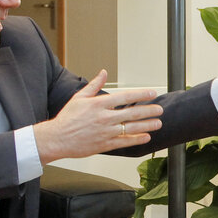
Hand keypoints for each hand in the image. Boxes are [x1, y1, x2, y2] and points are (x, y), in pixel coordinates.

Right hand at [33, 70, 162, 163]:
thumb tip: (103, 72)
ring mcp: (106, 132)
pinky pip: (125, 142)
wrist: (57, 138)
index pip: (125, 97)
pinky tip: (146, 137)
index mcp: (99, 104)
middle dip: (149, 111)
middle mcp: (105, 118)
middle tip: (160, 109)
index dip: (141, 94)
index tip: (152, 93)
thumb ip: (94, 85)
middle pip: (132, 113)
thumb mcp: (79, 97)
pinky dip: (137, 139)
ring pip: (132, 128)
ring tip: (158, 123)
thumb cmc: (67, 118)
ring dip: (147, 125)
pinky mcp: (105, 144)